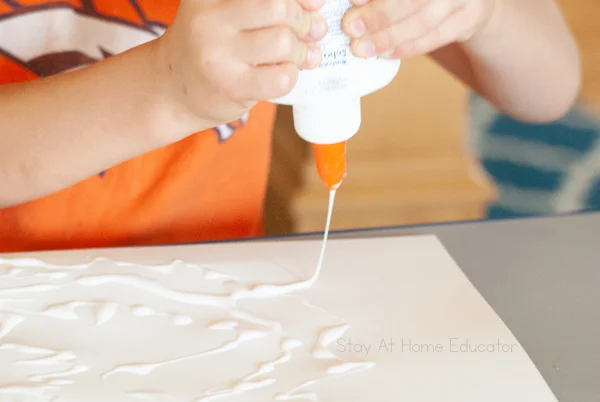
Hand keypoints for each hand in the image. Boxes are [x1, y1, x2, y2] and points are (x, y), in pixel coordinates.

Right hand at [156, 0, 327, 127]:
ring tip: (298, 57)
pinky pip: (280, 77)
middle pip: (277, 6)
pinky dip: (291, 75)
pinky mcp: (231, 86)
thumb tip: (316, 8)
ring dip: (300, 51)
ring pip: (282, 41)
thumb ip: (262, 6)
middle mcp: (209, 18)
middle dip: (302, 20)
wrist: (171, 89)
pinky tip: (283, 74)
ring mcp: (218, 54)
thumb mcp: (222, 12)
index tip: (314, 4)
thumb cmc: (208, 47)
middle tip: (308, 32)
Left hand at [341, 0, 495, 58]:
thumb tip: (355, 5)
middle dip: (378, 15)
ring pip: (423, 20)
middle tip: (351, 28)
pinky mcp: (471, 18)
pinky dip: (407, 47)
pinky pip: (435, 37)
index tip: (354, 1)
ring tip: (363, 47)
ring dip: (388, 37)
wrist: (471, 0)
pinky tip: (386, 53)